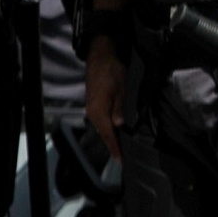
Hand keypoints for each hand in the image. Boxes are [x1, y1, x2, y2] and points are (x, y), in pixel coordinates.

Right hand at [85, 36, 127, 160]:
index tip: (121, 160)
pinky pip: (102, 121)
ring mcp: (92, 108)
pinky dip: (109, 128)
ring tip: (122, 147)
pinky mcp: (95, 104)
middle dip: (114, 145)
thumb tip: (119, 125)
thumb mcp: (120, 89)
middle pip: (104, 133)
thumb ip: (119, 108)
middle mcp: (93, 112)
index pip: (107, 134)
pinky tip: (116, 131)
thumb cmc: (112, 71)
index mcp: (98, 111)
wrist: (101, 56)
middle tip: (125, 157)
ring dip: (112, 137)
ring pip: (103, 127)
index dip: (115, 147)